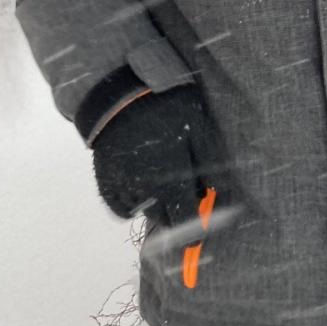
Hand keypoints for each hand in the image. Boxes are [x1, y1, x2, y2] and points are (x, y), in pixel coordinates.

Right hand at [90, 86, 206, 223]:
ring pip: (144, 211)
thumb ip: (211, 163)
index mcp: (171, 181)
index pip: (185, 221)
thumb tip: (222, 190)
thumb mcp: (199, 129)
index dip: (196, 229)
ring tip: (159, 173)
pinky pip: (121, 209)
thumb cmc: (167, 108)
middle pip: (164, 218)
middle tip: (181, 186)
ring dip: (155, 203)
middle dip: (175, 210)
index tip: (200, 231)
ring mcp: (122, 189)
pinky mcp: (105, 184)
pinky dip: (132, 202)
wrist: (122, 93)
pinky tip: (140, 181)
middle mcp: (145, 191)